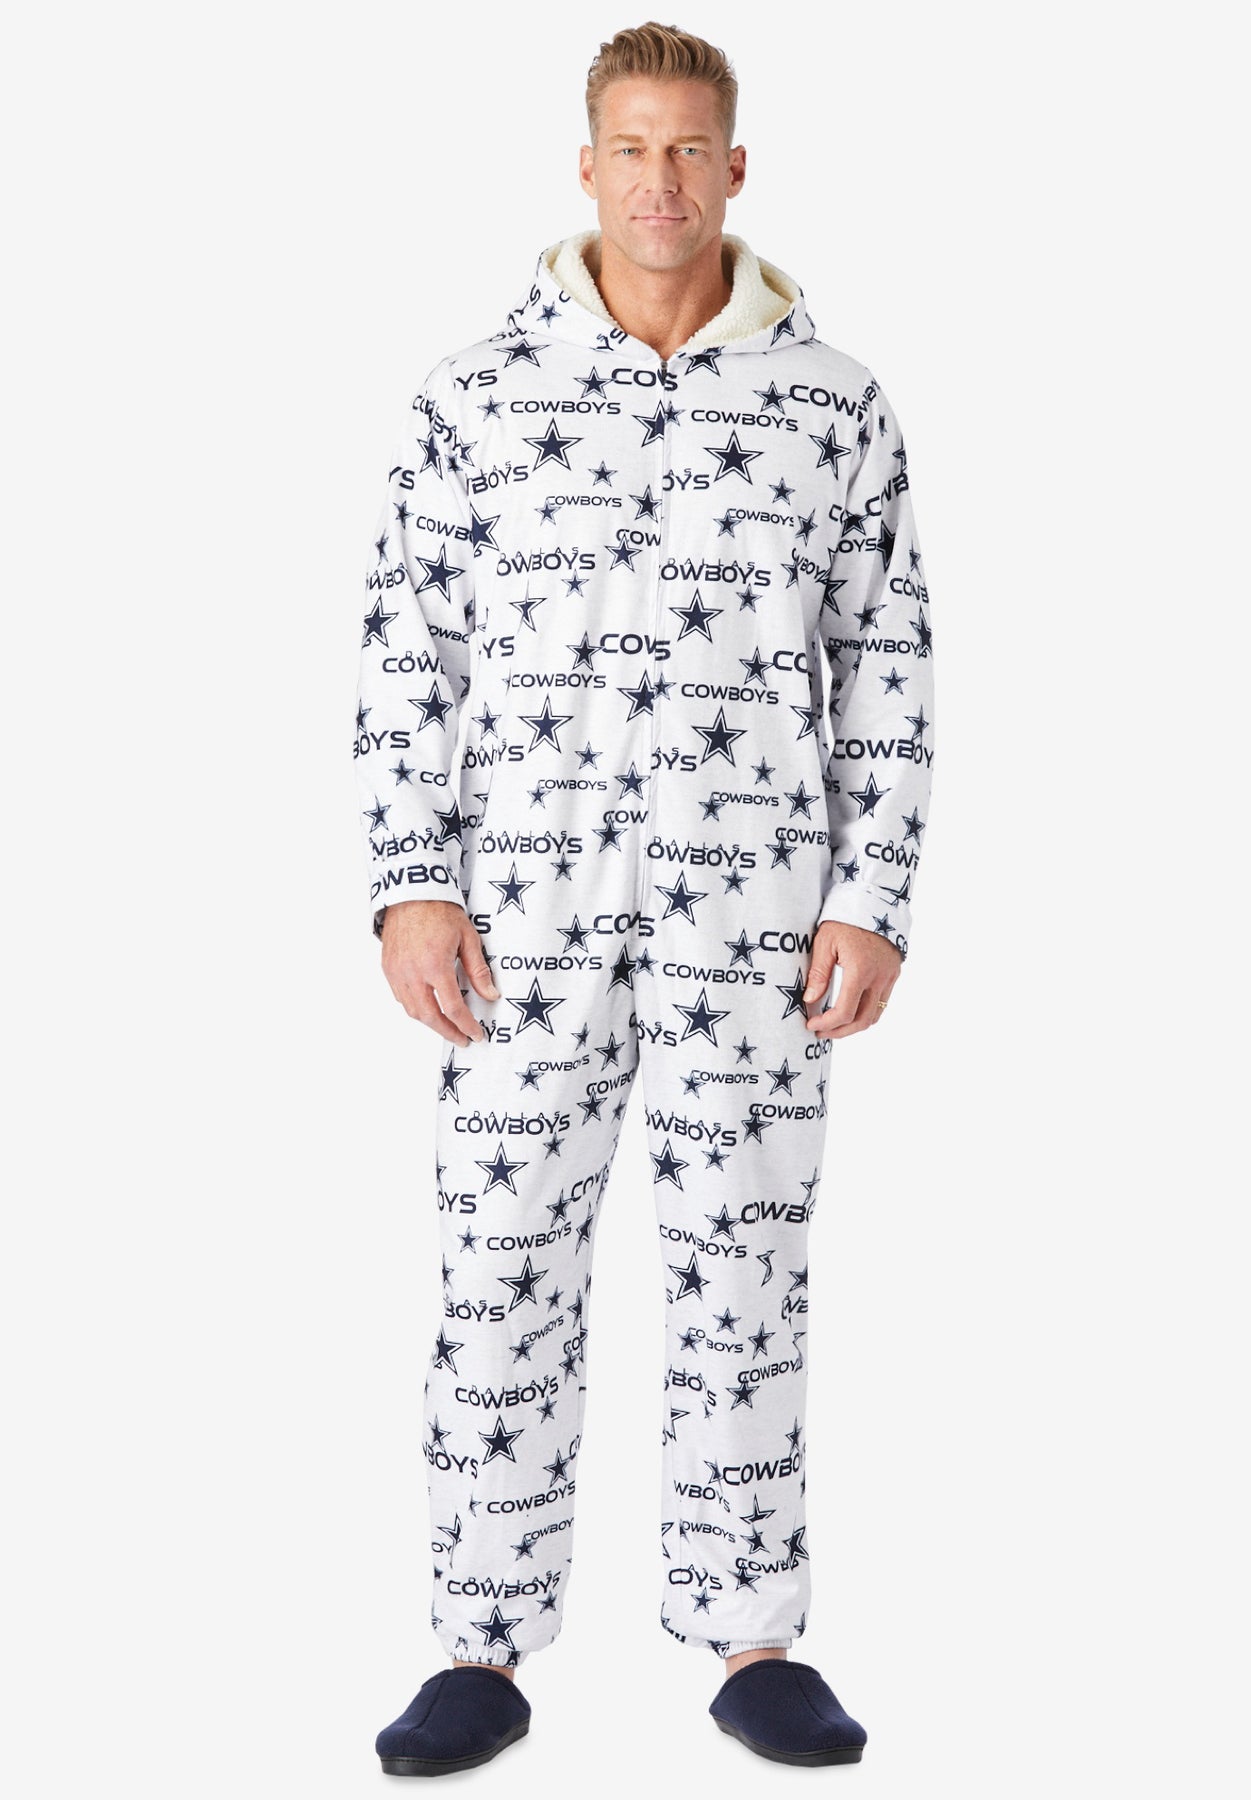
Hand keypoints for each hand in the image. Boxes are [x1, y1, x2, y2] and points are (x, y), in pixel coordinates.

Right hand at [379, 900, 498, 1046]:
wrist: (412, 893)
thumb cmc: (441, 911)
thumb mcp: (468, 938)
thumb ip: (478, 970)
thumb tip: (491, 995)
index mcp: (435, 966)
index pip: (452, 1009)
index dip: (466, 1026)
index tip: (476, 1034)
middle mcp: (412, 973)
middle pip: (430, 1017)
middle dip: (448, 1032)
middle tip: (462, 1039)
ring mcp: (397, 972)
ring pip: (412, 1010)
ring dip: (430, 1023)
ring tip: (447, 1027)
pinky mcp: (388, 968)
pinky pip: (400, 997)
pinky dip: (415, 1008)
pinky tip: (428, 1008)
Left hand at [802, 919, 900, 1038]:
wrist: (874, 900)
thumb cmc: (846, 919)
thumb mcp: (825, 942)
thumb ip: (818, 973)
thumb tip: (810, 1001)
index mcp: (860, 970)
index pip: (844, 1011)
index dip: (827, 1024)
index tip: (811, 1024)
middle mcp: (879, 978)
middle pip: (862, 1020)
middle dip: (840, 1032)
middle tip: (821, 1032)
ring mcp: (889, 977)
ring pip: (875, 1015)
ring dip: (854, 1025)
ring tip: (835, 1025)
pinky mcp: (893, 974)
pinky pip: (882, 1003)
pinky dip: (866, 1013)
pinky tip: (851, 1010)